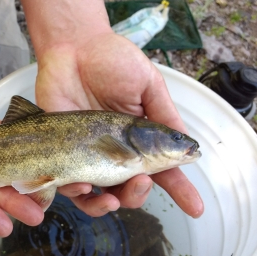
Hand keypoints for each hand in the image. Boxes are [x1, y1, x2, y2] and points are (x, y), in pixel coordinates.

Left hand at [35, 32, 203, 217]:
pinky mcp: (61, 155)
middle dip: (138, 195)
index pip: (162, 169)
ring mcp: (87, 155)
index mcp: (140, 138)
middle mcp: (115, 151)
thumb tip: (186, 148)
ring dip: (108, 204)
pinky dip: (77, 193)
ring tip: (112, 197)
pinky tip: (82, 185)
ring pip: (99, 196)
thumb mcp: (147, 84)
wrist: (71, 48)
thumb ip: (163, 116)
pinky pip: (68, 186)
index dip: (180, 189)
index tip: (195, 208)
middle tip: (141, 181)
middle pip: (130, 189)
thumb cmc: (111, 61)